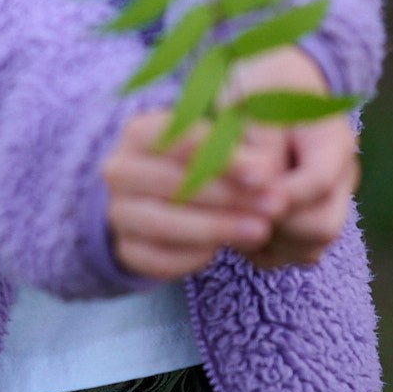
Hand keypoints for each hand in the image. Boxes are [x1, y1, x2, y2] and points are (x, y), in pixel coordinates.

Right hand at [101, 109, 288, 281]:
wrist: (151, 202)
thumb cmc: (195, 166)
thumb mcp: (214, 148)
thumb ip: (239, 154)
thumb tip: (269, 170)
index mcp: (138, 132)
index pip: (180, 139)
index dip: (224, 157)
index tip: (265, 173)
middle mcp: (119, 170)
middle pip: (172, 183)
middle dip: (229, 196)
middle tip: (274, 206)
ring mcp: (118, 211)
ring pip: (164, 223)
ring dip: (216, 228)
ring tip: (260, 231)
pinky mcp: (125, 249)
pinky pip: (157, 258)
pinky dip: (192, 256)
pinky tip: (222, 251)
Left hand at [224, 47, 359, 268]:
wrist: (270, 78)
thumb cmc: (260, 86)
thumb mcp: (255, 105)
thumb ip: (261, 150)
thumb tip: (267, 193)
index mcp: (333, 143)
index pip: (318, 183)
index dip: (282, 195)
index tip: (247, 193)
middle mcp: (340, 179)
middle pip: (322, 225)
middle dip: (274, 224)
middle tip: (234, 208)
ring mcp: (327, 203)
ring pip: (309, 247)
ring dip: (268, 241)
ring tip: (231, 215)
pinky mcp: (306, 219)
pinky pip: (293, 253)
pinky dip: (264, 249)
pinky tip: (235, 225)